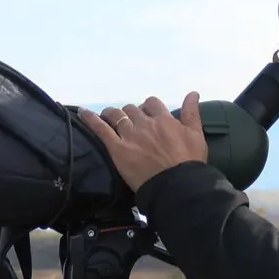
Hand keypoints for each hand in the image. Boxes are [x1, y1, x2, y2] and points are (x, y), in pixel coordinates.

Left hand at [78, 92, 207, 191]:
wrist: (176, 185)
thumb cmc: (189, 162)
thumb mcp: (196, 135)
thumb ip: (192, 113)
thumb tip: (193, 93)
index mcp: (163, 119)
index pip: (151, 103)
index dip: (147, 108)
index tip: (147, 114)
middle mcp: (145, 123)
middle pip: (132, 109)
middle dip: (131, 113)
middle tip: (129, 122)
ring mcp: (129, 135)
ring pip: (116, 116)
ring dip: (112, 114)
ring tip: (108, 116)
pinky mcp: (117, 148)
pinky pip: (100, 129)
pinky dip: (90, 119)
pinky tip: (82, 112)